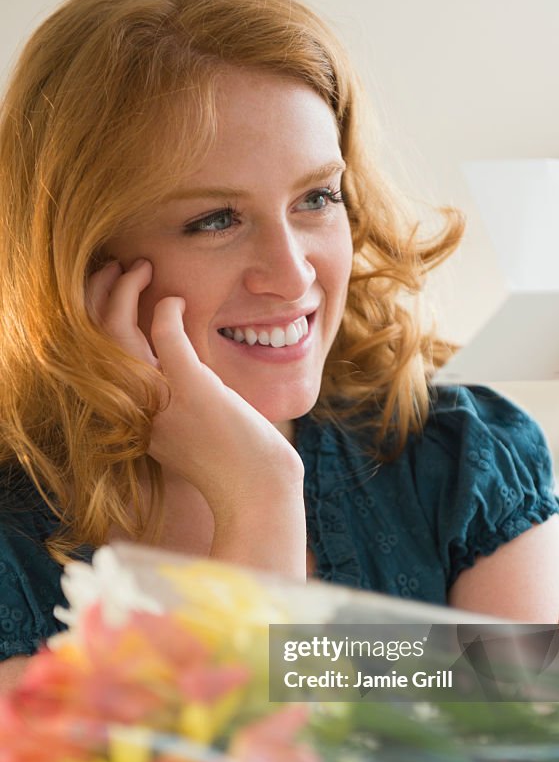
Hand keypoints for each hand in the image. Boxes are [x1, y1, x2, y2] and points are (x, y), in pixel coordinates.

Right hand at [86, 259, 305, 574]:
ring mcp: (162, 400)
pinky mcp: (192, 388)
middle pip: (97, 343)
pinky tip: (176, 300)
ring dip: (122, 292)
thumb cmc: (239, 469)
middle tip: (116, 271)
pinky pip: (164, 334)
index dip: (100, 325)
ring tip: (137, 268)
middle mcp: (139, 412)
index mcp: (136, 423)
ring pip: (117, 334)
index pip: (102, 363)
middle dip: (98, 299)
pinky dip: (167, 309)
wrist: (258, 493)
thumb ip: (183, 402)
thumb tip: (194, 373)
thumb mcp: (197, 433)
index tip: (115, 301)